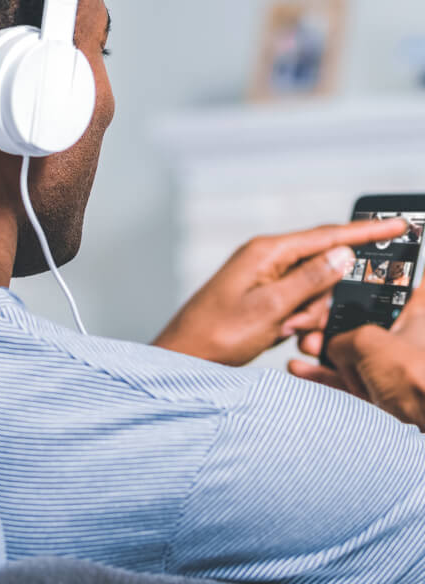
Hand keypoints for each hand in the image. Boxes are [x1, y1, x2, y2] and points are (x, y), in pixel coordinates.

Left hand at [152, 218, 406, 366]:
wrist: (185, 357)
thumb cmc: (217, 333)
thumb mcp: (271, 308)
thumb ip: (310, 280)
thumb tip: (343, 254)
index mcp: (266, 252)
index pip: (326, 236)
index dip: (364, 233)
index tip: (397, 226)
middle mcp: (265, 260)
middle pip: (322, 268)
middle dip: (321, 299)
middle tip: (296, 323)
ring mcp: (263, 279)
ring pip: (312, 292)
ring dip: (306, 316)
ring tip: (281, 332)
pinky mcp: (261, 298)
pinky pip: (295, 305)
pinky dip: (294, 322)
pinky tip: (278, 334)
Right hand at [289, 274, 424, 429]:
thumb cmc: (420, 381)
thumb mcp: (368, 342)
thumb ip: (342, 337)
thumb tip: (332, 346)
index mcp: (417, 314)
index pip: (393, 285)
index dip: (362, 282)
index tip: (336, 285)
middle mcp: (408, 339)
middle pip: (363, 322)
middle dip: (330, 324)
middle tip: (311, 325)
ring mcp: (395, 369)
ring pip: (353, 354)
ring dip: (322, 352)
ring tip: (304, 348)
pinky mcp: (384, 396)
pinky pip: (347, 381)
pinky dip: (324, 376)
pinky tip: (302, 370)